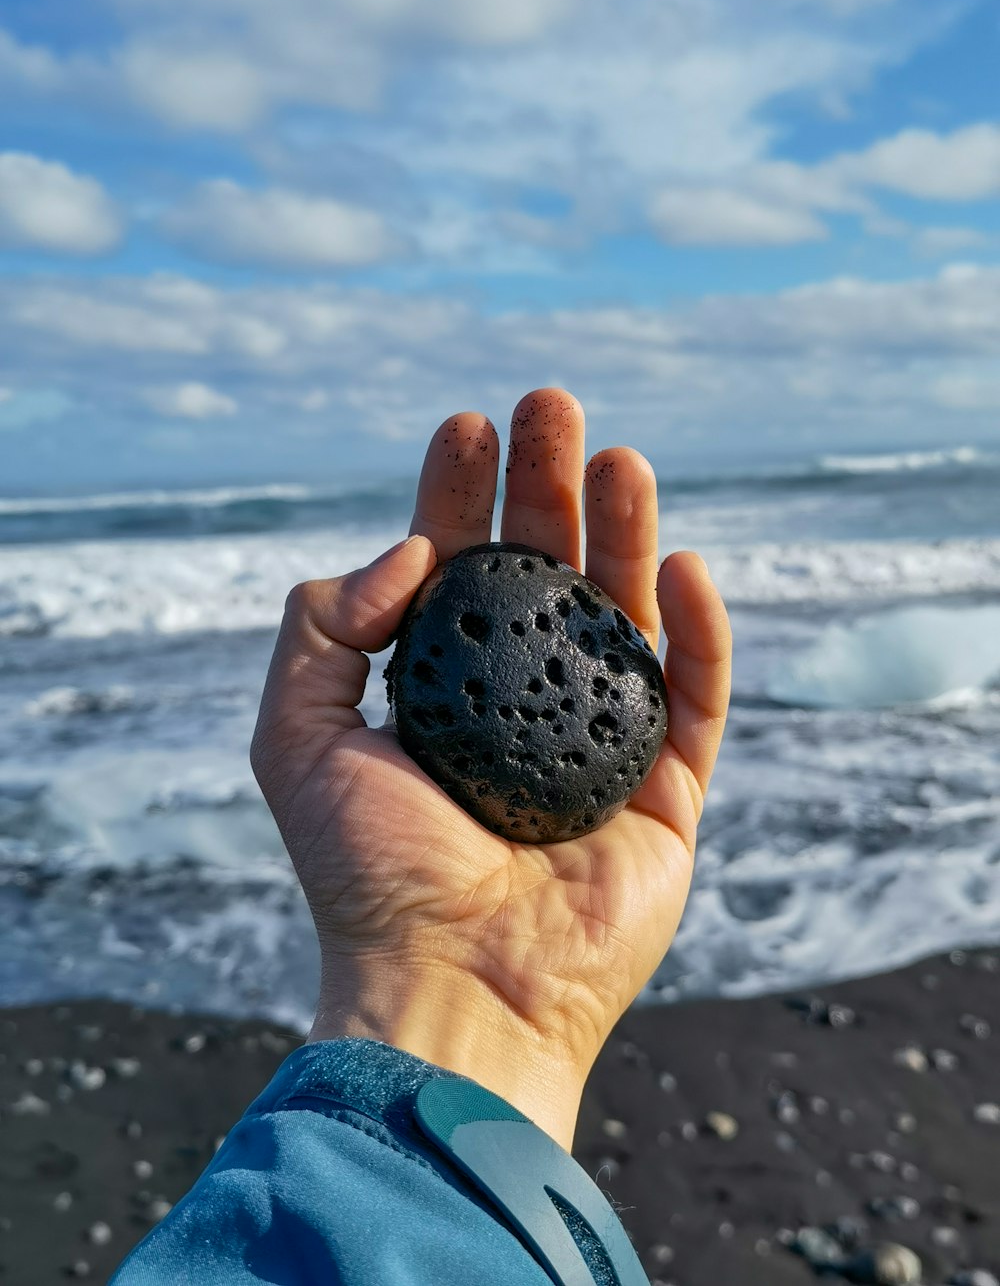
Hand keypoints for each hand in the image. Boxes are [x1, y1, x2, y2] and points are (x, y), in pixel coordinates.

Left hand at [250, 389, 730, 1148]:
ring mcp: (599, 747)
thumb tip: (411, 551)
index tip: (467, 427)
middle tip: (551, 405)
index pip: (461, 573)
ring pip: (625, 618)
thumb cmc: (367, 874)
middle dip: (548, 486)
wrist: (450, 992)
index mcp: (442, 694)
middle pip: (547, 575)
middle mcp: (522, 708)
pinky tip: (684, 567)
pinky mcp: (667, 796)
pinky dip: (701, 636)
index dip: (462, 496)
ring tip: (619, 455)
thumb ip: (322, 628)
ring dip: (626, 532)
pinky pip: (697, 703)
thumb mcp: (295, 735)